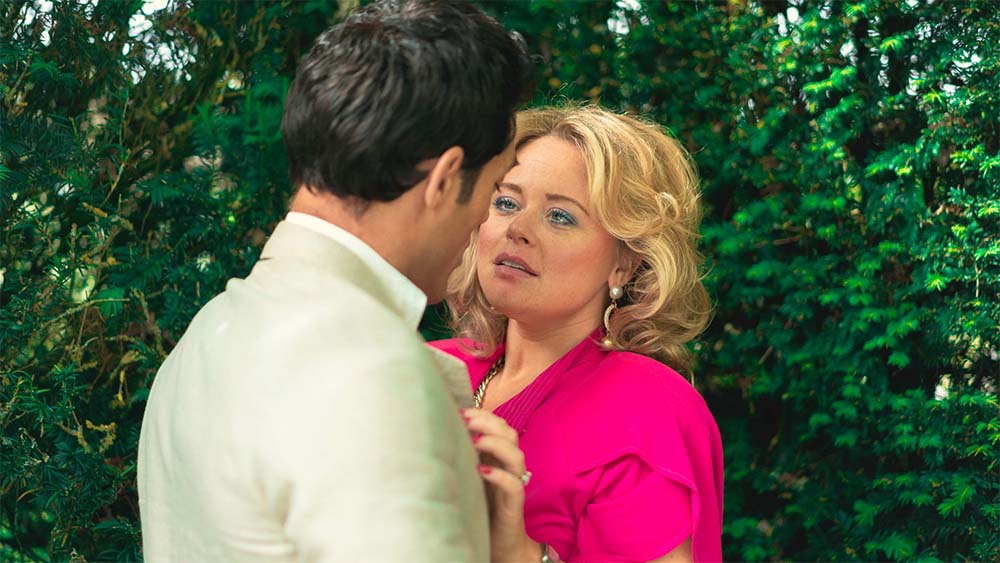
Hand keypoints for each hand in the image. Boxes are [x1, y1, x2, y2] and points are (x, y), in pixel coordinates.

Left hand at [461, 408, 539, 562]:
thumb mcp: (468, 476)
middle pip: (510, 434)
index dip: (483, 414)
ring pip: (517, 456)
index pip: (499, 425)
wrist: (499, 543)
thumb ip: (462, 456)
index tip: (459, 411)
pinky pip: (515, 485)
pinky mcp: (514, 504)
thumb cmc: (480, 507)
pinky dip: (500, 475)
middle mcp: (509, 467)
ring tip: (475, 441)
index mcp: (499, 457)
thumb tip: (436, 434)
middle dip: (488, 422)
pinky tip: (482, 471)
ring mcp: (514, 484)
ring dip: (496, 444)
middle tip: (465, 421)